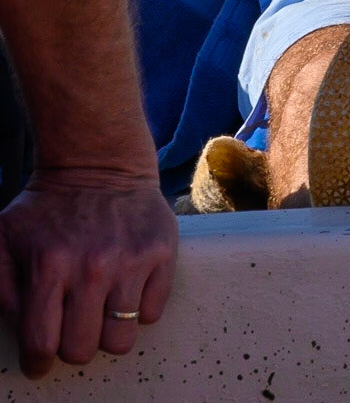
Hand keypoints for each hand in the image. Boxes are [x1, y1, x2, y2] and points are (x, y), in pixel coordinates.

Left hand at [0, 169, 176, 377]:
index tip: (41, 359)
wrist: (100, 160)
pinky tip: (125, 286)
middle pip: (82, 349)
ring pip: (120, 340)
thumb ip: (0, 288)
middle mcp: (92, 266)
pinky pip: (152, 314)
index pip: (42, 344)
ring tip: (101, 307)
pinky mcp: (162, 252)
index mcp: (49, 265)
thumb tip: (20, 326)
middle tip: (73, 322)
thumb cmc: (49, 206)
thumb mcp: (5, 238)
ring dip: (107, 330)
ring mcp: (131, 260)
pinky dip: (139, 308)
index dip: (38, 361)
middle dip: (73, 343)